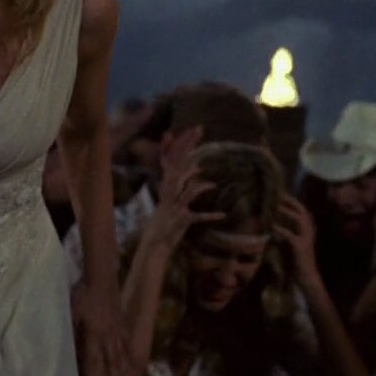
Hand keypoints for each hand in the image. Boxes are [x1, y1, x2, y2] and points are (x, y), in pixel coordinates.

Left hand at [72, 282, 132, 375]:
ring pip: (121, 356)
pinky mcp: (122, 325)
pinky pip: (127, 344)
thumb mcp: (72, 311)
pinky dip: (129, 356)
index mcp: (94, 333)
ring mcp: (117, 331)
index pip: (94, 360)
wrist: (102, 278)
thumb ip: (72, 330)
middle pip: (111, 363)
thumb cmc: (84, 294)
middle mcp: (108, 336)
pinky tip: (132, 364)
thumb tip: (68, 348)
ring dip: (124, 373)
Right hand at [140, 127, 222, 253]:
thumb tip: (188, 170)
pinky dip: (210, 216)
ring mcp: (175, 207)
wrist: (153, 246)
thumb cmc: (163, 223)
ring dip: (201, 186)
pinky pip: (198, 216)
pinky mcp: (182, 221)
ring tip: (213, 184)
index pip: (173, 160)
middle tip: (200, 129)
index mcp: (166, 187)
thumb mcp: (169, 200)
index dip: (182, 144)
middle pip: (179, 166)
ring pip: (188, 190)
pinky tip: (222, 215)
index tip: (192, 130)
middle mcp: (168, 194)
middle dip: (189, 147)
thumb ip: (176, 185)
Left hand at [273, 196, 322, 286]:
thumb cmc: (297, 261)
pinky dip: (281, 229)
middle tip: (278, 194)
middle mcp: (309, 231)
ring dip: (287, 212)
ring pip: (299, 220)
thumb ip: (286, 233)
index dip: (293, 201)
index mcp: (308, 229)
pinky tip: (273, 227)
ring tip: (276, 207)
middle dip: (291, 201)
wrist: (306, 277)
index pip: (302, 211)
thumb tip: (272, 222)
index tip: (281, 193)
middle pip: (302, 211)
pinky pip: (290, 235)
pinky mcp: (300, 247)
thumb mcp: (291, 243)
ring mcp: (306, 238)